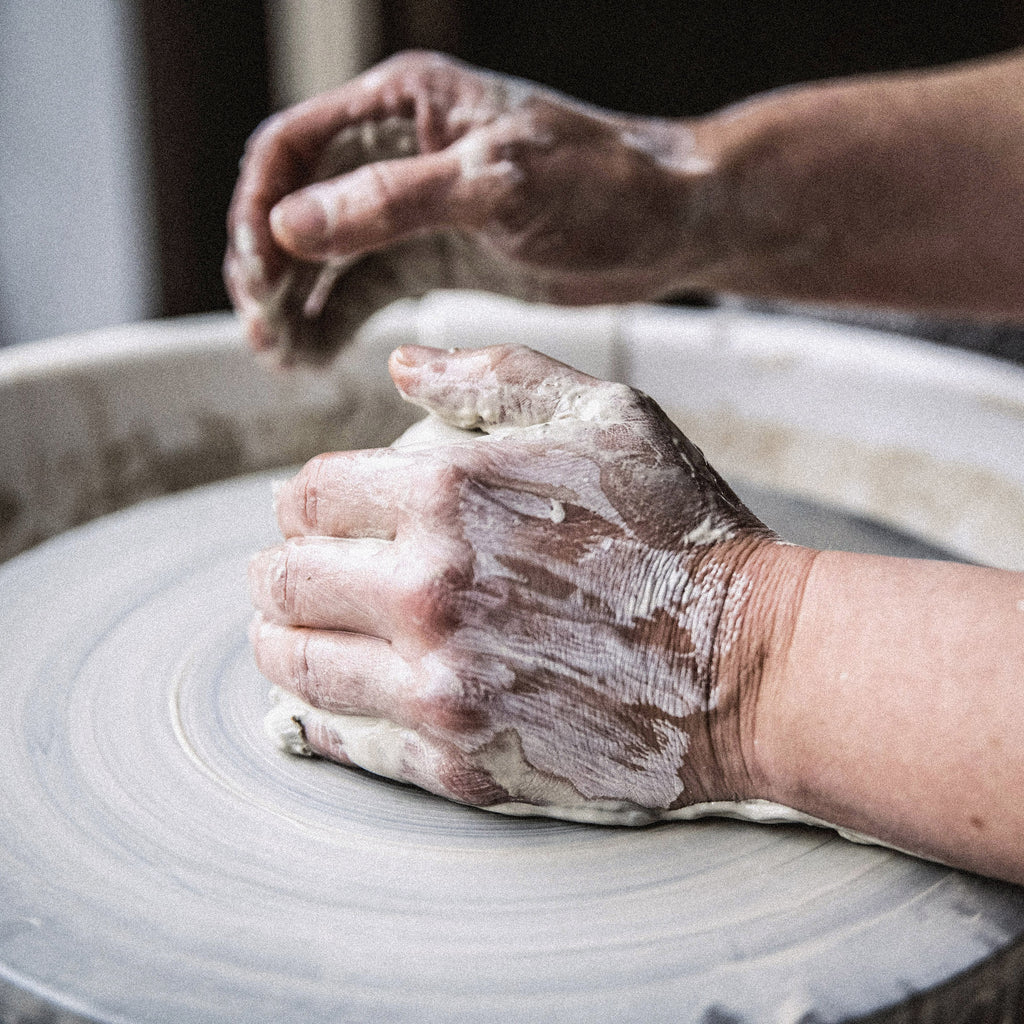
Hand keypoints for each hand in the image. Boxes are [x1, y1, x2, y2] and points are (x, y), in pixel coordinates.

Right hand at [225, 52, 706, 364]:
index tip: (256, 273)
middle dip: (269, 268)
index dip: (258, 208)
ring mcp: (414, 208)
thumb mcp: (497, 185)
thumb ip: (393, 200)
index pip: (292, 146)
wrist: (666, 225)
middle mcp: (399, 151)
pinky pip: (364, 288)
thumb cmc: (601, 185)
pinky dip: (333, 320)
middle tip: (263, 330)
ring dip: (293, 302)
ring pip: (323, 255)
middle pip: (295, 204)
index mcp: (406, 106)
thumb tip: (288, 225)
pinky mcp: (436, 256)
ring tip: (281, 357)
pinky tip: (314, 358)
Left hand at [248, 344, 802, 822]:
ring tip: (292, 634)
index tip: (308, 515)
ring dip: (281, 643)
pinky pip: (352, 741)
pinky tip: (327, 701)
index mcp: (447, 494)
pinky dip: (323, 717)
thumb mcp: (603, 416)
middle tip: (286, 576)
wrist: (747, 663)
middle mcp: (426, 591)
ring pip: (299, 664)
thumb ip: (495, 376)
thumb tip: (400, 365)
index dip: (299, 502)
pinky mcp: (461, 758)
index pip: (311, 495)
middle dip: (276, 573)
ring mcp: (441, 684)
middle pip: (286, 582)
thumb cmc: (679, 532)